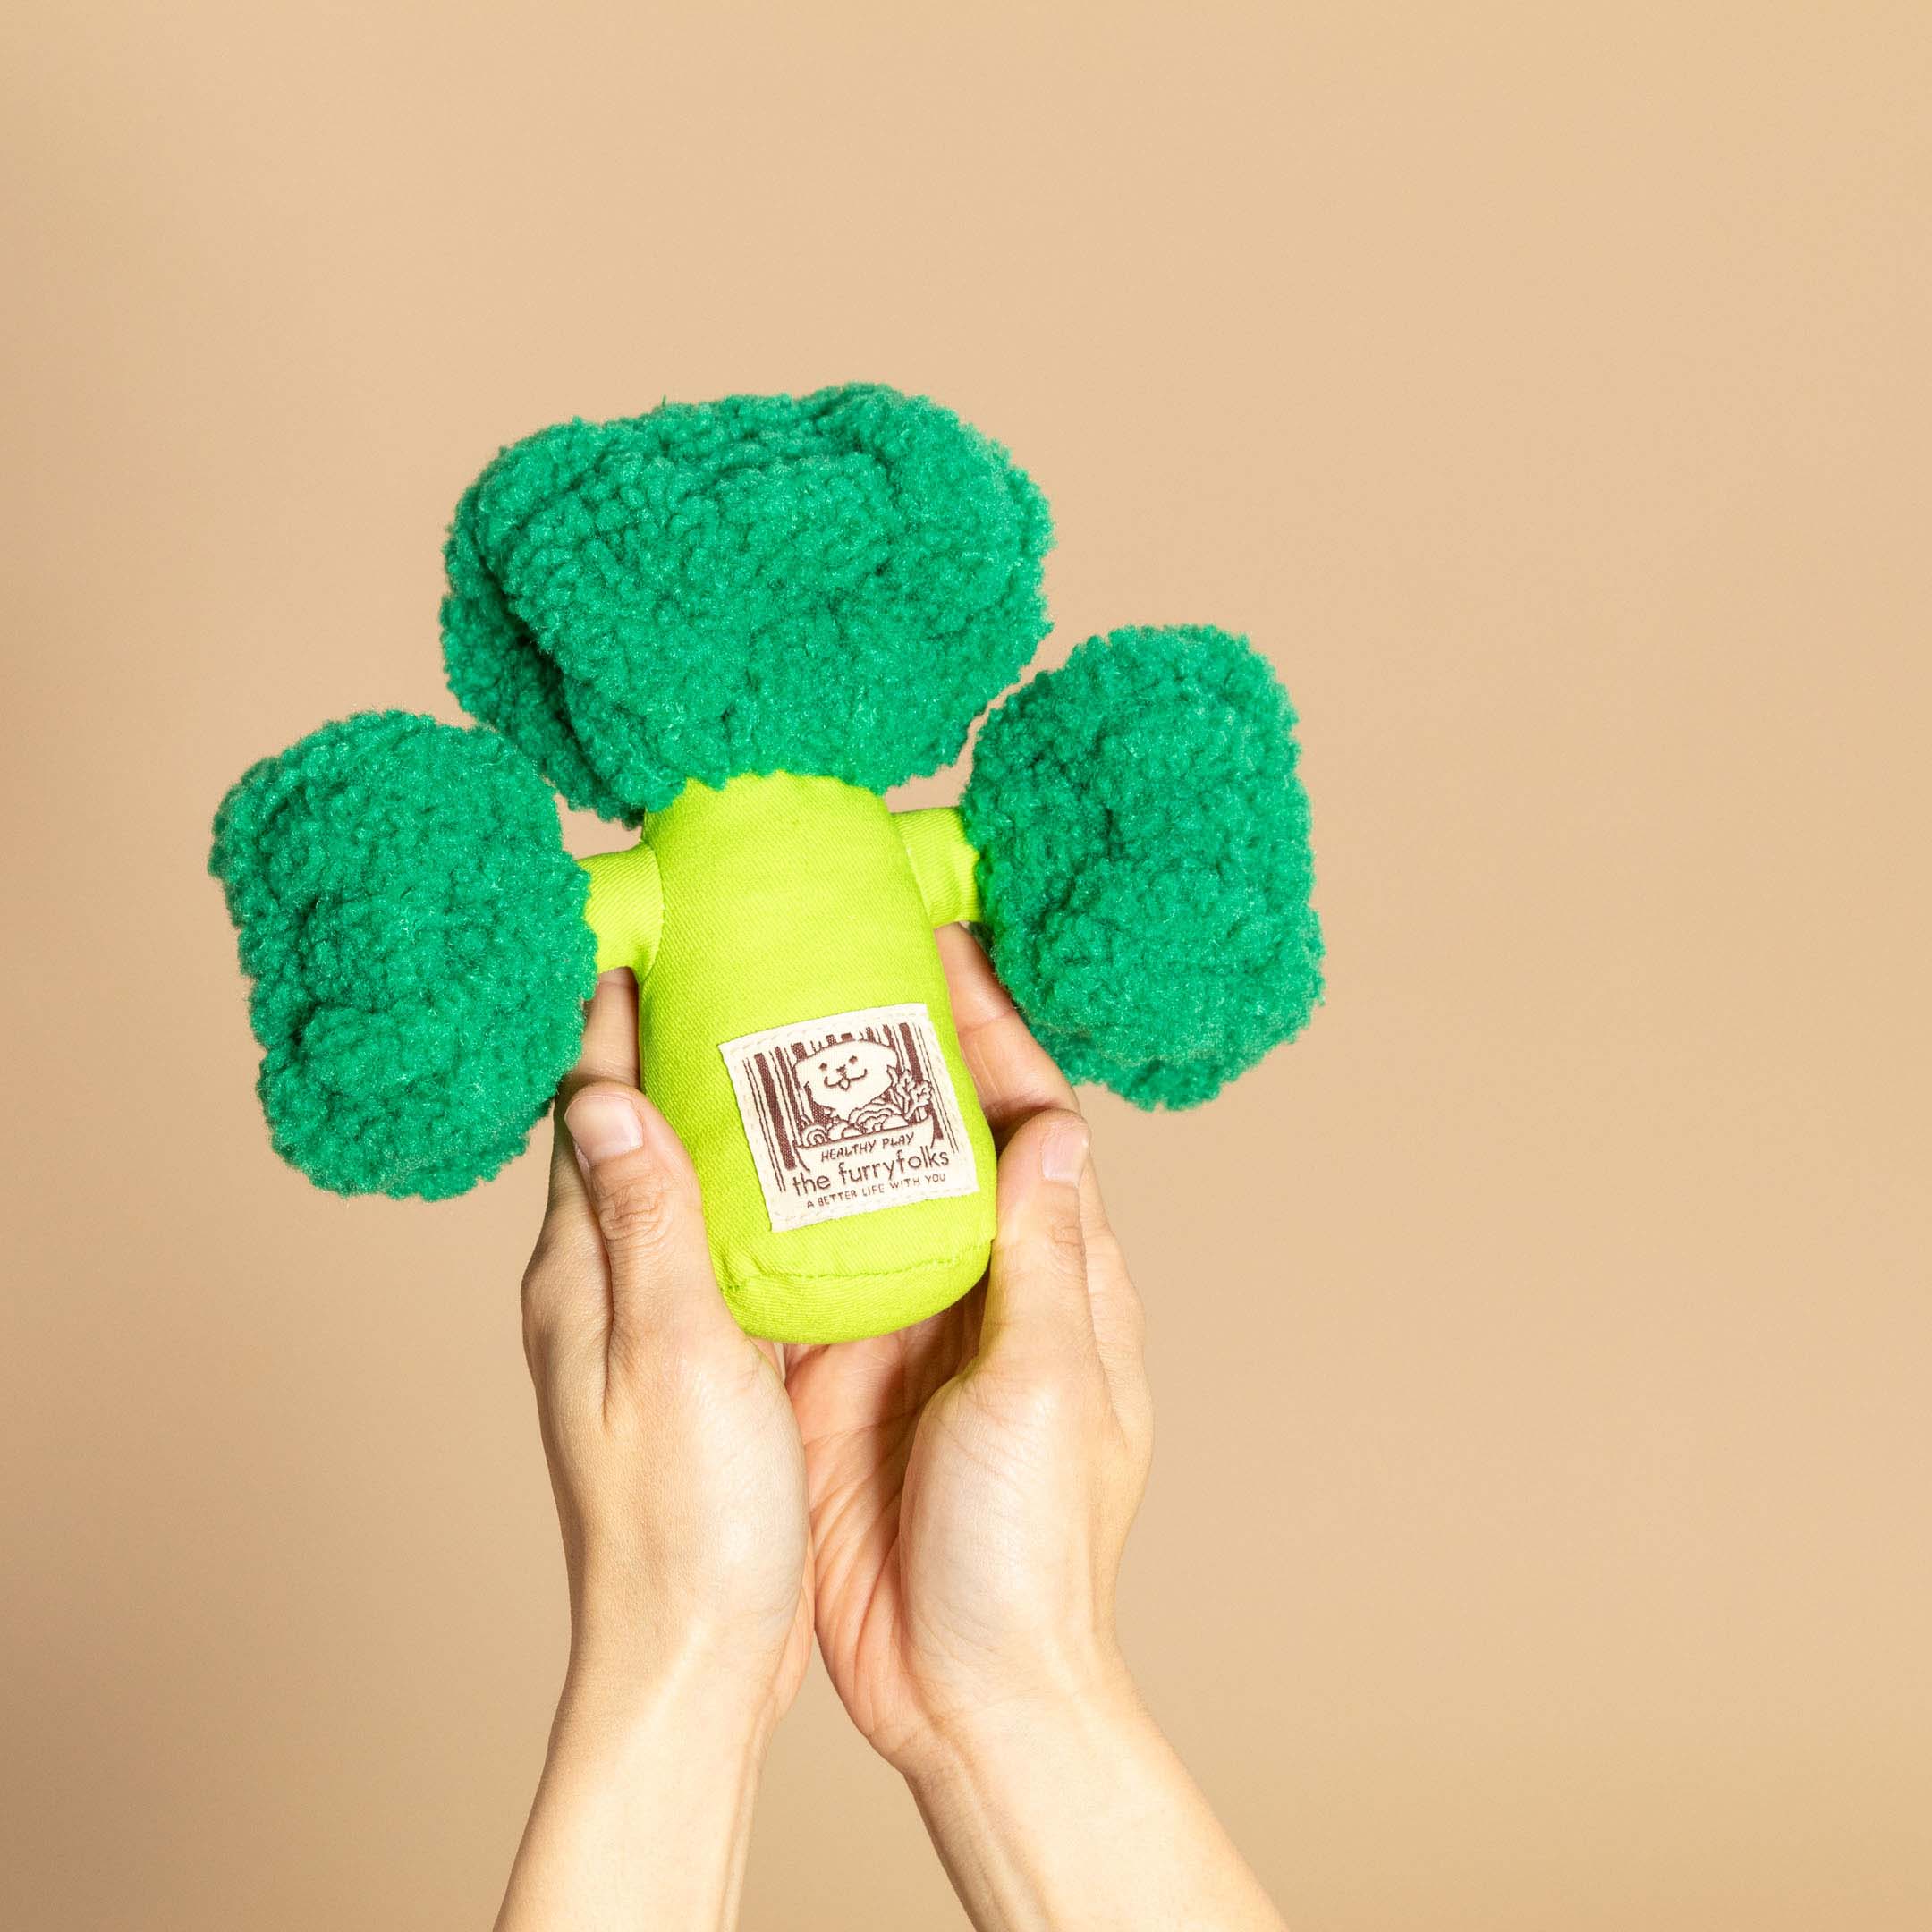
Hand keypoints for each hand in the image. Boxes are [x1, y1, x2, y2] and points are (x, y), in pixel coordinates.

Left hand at [499, 969, 811, 1929]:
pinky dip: (754, 1183)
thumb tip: (597, 1090)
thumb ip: (643, 1223)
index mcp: (582, 1273)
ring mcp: (645, 1324)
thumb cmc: (684, 1528)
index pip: (587, 1104)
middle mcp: (600, 1286)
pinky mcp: (693, 1359)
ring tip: (788, 1031)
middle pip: (631, 1126)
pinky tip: (813, 1167)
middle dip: (673, 1036)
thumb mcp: (670, 1360)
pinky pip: (718, 1238)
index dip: (614, 1009)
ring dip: (718, 1104)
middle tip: (745, 956)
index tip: (658, 921)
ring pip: (679, 1179)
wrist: (692, 1664)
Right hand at [787, 927, 1153, 1771]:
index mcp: (1059, 1280)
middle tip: (826, 958)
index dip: (990, 1028)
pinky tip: (714, 1147)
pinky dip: (768, 1202)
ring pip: (863, 1186)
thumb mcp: (1051, 1391)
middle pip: (940, 1135)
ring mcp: (903, 1327)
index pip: (1030, 1121)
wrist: (965, 1694)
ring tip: (756, 1022)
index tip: (939, 942)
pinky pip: (798, 1262)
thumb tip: (1054, 1122)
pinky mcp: (832, 1372)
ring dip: (822, 1110)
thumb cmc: (1033, 1552)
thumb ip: (1046, 1258)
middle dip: (894, 1046)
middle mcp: (983, 1287)